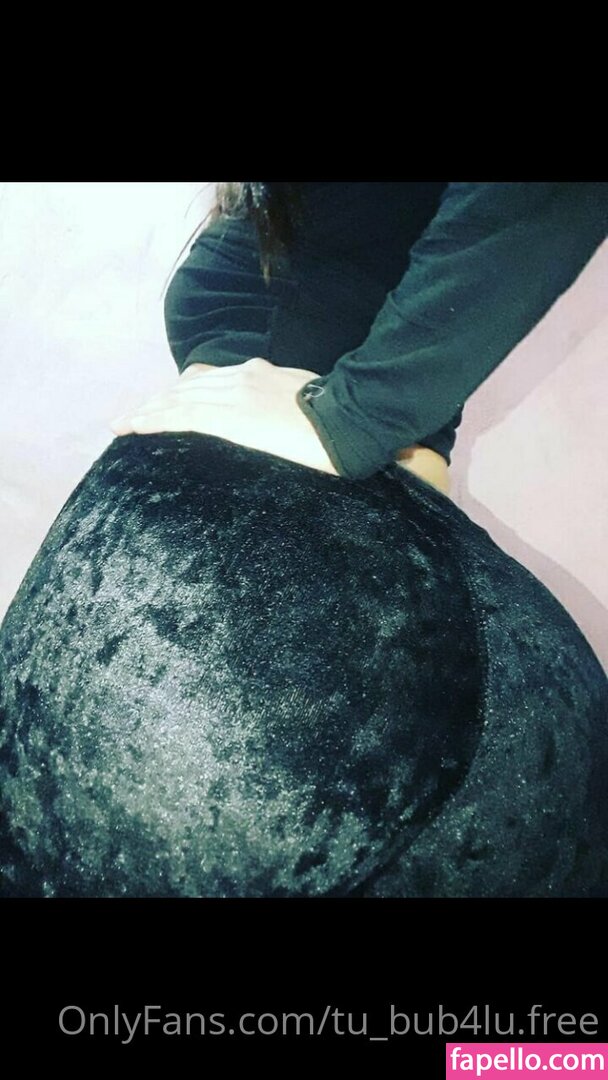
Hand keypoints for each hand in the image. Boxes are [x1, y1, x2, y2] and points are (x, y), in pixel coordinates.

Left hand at [110, 358, 339, 475]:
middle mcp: (241, 377)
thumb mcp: (311, 401)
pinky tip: (135, 428)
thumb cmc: (340, 420)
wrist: (349, 422)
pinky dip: (154, 420)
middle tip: (130, 417)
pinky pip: (182, 416)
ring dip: (146, 412)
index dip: (180, 391)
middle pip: (186, 387)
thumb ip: (289, 404)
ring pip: (177, 400)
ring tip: (122, 425)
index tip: (163, 402)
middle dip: (156, 401)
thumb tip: (288, 422)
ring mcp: (234, 394)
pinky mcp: (231, 417)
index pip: (209, 379)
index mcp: (259, 372)